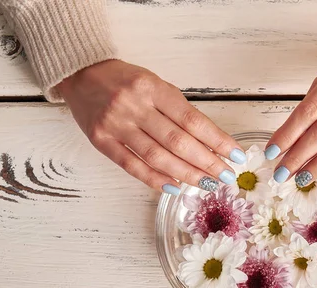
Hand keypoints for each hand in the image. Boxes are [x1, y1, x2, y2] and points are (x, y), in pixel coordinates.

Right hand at [56, 60, 245, 194]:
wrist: (80, 73)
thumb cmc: (125, 80)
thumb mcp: (155, 84)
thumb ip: (178, 111)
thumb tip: (209, 143)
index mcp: (152, 88)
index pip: (192, 120)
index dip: (217, 140)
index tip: (236, 155)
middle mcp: (134, 106)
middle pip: (178, 141)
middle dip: (206, 162)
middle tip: (225, 176)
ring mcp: (116, 124)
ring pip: (157, 156)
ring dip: (186, 174)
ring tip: (207, 184)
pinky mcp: (101, 141)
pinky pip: (131, 165)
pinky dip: (154, 179)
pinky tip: (174, 187)